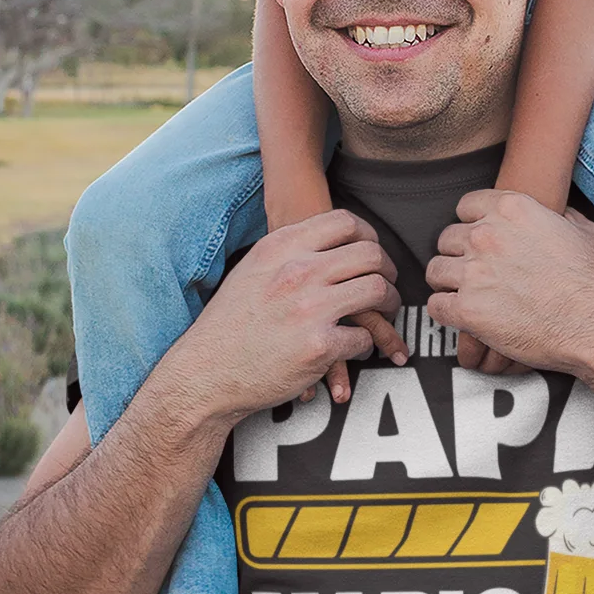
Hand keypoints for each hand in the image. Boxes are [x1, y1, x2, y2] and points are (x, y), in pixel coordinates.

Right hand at [170, 211, 400, 421]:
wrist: (204, 372)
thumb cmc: (227, 324)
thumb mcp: (252, 270)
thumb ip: (286, 253)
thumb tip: (321, 245)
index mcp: (282, 247)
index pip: (345, 222)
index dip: (369, 235)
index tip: (372, 251)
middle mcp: (298, 271)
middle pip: (370, 254)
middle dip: (388, 270)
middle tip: (387, 284)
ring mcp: (310, 308)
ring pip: (378, 291)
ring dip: (390, 305)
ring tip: (386, 314)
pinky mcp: (319, 346)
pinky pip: (364, 337)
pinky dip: (366, 345)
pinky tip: (357, 349)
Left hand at [425, 189, 593, 376]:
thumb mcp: (585, 230)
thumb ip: (560, 216)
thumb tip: (555, 213)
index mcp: (512, 209)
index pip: (466, 206)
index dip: (472, 223)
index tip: (478, 240)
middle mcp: (487, 235)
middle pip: (447, 238)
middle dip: (458, 254)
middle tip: (475, 272)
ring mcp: (474, 272)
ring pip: (436, 270)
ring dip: (448, 283)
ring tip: (465, 295)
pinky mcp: (468, 309)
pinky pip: (436, 306)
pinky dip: (447, 313)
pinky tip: (463, 317)